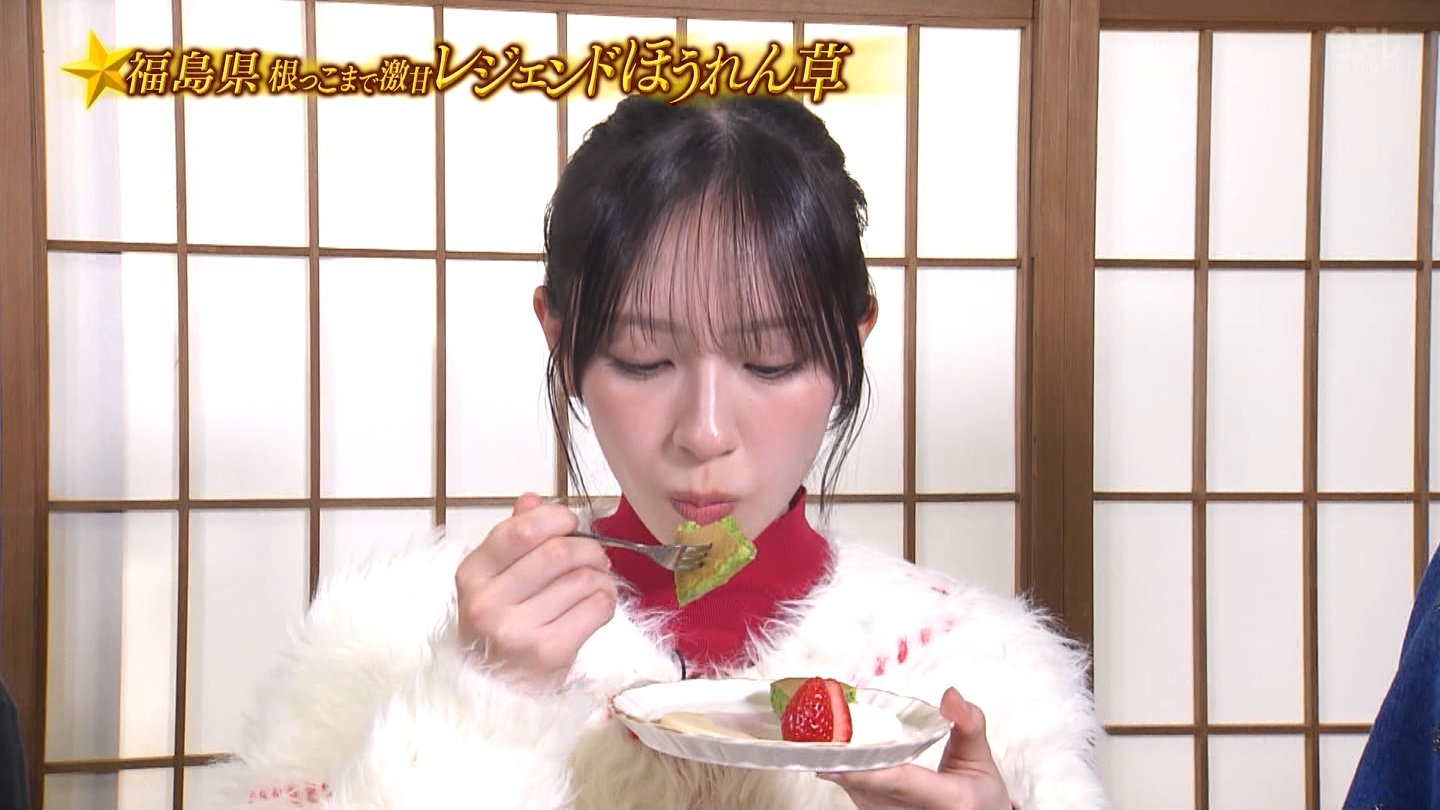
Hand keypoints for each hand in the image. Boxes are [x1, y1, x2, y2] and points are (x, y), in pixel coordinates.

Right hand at [455, 492, 617, 690]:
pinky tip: (598, 605)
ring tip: (596, 584)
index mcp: (471, 576)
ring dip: (601, 577)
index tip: (569, 522)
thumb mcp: (493, 582)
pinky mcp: (549, 653)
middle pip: (558, 553)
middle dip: (588, 549)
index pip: (520, 531)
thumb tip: (532, 499)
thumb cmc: (499, 629)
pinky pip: (597, 608)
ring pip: (583, 579)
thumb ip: (512, 538)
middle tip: (594, 558)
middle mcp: (488, 603)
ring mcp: (517, 631)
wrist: (495, 694)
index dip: (555, 518)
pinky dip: (607, 601)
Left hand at [820, 688, 1011, 809]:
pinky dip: (845, 770)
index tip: (831, 760)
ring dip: (839, 763)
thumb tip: (950, 696)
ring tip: (819, 734)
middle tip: (815, 731)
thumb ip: (968, 724)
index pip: (900, 782)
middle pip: (868, 786)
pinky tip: (834, 751)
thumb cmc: (977, 796)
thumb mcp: (981, 760)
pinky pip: (857, 792)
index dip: (864, 771)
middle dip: (842, 757)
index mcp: (946, 801)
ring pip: (857, 791)